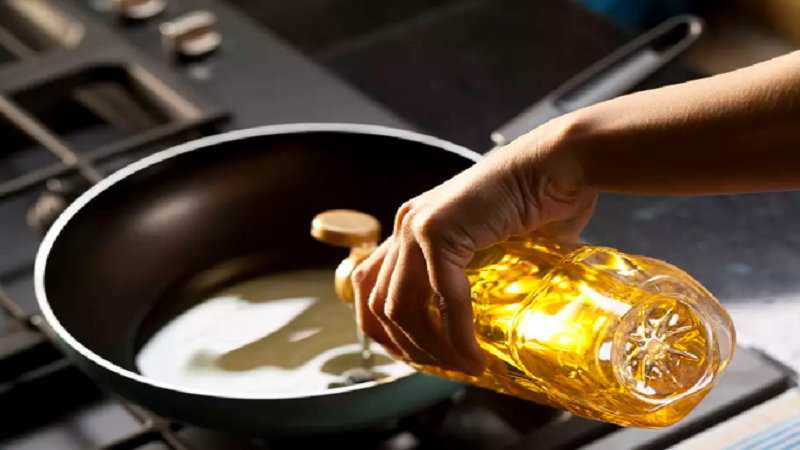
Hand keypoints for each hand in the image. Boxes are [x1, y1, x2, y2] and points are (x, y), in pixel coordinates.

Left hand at [351, 118, 596, 374]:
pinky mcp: (440, 230)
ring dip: (431, 348)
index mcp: (412, 226)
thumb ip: (476, 275)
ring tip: (464, 365)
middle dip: (408, 348)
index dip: (383, 330)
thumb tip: (487, 321)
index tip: (416, 356)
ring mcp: (417, 225)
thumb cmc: (538, 202)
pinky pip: (442, 298)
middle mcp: (406, 224)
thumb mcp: (492, 245)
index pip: (369, 285)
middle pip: (378, 304)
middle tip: (445, 370)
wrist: (560, 163)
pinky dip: (457, 334)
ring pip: (400, 308)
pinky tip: (476, 354)